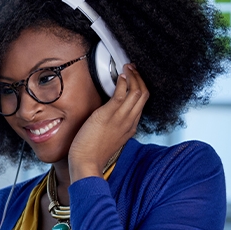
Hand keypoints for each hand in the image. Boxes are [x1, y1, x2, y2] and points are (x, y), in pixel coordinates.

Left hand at [68, 64, 148, 181]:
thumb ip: (114, 126)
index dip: (140, 87)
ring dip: (133, 76)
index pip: (142, 103)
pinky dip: (124, 81)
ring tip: (128, 67)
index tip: (134, 79)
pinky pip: (122, 94)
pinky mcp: (108, 115)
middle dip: (140, 78)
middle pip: (144, 95)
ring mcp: (121, 118)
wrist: (86, 162)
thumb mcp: (109, 137)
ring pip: (137, 91)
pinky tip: (120, 75)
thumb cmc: (92, 152)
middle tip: (133, 68)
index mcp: (130, 127)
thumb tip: (109, 116)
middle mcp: (130, 121)